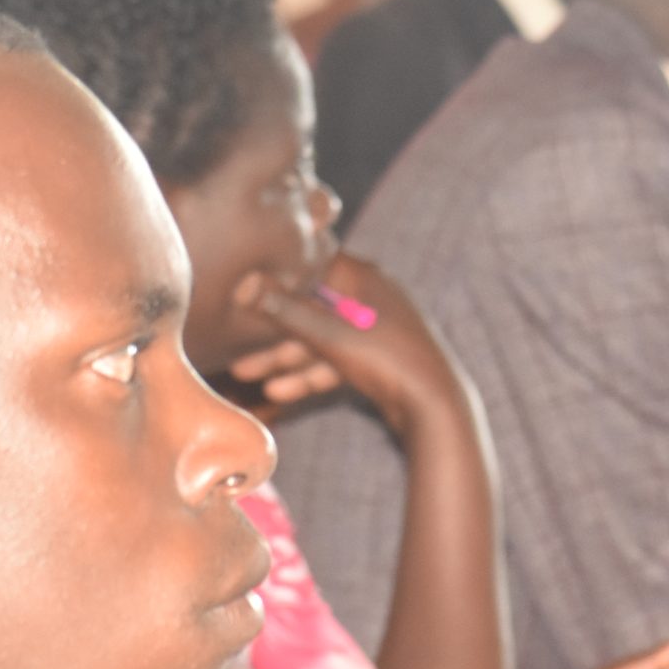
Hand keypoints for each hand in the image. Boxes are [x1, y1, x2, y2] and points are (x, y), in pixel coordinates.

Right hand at [225, 254, 465, 435]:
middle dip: (272, 326)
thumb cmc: (387, 360)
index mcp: (366, 278)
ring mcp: (377, 330)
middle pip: (312, 306)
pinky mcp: (380, 360)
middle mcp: (372, 298)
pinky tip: (277, 393)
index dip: (280, 269)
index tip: (243, 275)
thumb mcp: (328, 335)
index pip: (314, 261)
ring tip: (242, 374)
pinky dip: (310, 375)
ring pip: (321, 338)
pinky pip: (336, 362)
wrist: (435, 406)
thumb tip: (241, 284)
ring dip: (284, 357)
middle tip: (232, 341)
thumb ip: (283, 310)